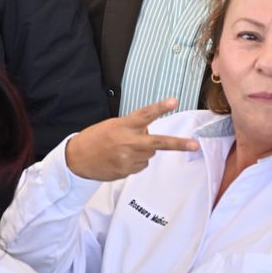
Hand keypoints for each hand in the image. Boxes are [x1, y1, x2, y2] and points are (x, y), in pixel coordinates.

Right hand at [64, 97, 196, 180]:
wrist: (77, 159)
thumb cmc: (94, 138)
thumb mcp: (112, 126)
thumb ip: (132, 128)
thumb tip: (149, 136)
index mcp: (123, 126)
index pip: (144, 115)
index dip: (160, 108)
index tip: (174, 101)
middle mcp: (127, 142)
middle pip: (158, 143)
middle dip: (178, 144)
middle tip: (194, 145)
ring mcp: (127, 158)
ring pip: (149, 155)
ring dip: (143, 151)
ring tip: (123, 149)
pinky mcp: (126, 171)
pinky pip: (140, 165)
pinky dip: (134, 161)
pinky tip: (120, 159)